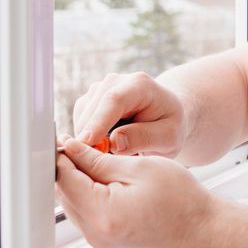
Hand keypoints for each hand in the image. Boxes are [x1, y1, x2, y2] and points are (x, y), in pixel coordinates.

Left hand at [54, 136, 219, 247]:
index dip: (62, 154)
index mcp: (103, 214)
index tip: (66, 138)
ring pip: (72, 203)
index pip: (65, 179)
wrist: (202, 228)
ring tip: (97, 161)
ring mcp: (100, 241)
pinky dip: (89, 194)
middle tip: (82, 146)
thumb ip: (97, 160)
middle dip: (69, 167)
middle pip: (64, 193)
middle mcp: (96, 234)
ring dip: (78, 181)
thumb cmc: (182, 199)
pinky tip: (105, 180)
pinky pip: (85, 214)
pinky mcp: (105, 242)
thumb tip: (71, 149)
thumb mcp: (138, 167)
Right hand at [70, 71, 190, 156]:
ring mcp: (99, 90)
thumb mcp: (168, 137)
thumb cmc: (168, 126)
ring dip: (91, 141)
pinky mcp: (88, 101)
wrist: (163, 116)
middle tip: (103, 165)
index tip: (87, 142)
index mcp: (140, 85)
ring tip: (116, 154)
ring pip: (82, 118)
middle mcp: (115, 81)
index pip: (114, 100)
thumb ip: (144, 138)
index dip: (99, 121)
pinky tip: (107, 147)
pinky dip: (87, 139)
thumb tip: (114, 142)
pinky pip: (79, 124)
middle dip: (91, 138)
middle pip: (93, 109)